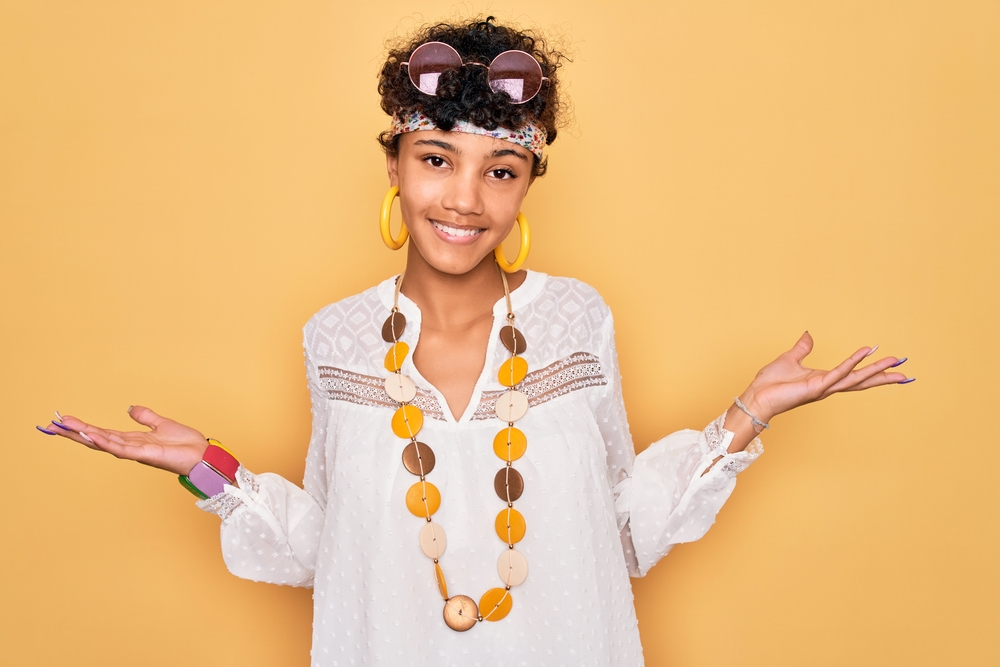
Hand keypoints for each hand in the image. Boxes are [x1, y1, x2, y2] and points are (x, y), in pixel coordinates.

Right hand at [37, 406, 207, 475]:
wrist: (202, 454)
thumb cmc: (185, 444)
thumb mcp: (162, 424)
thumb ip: (145, 417)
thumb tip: (130, 408)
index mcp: (133, 440)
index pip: (103, 432)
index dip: (83, 427)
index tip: (64, 420)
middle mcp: (130, 447)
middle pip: (97, 439)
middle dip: (76, 433)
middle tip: (53, 425)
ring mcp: (136, 452)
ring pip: (105, 443)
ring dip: (86, 435)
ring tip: (66, 428)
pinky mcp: (145, 455)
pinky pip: (122, 449)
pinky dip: (106, 442)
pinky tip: (92, 436)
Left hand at [740, 332, 910, 422]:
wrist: (757, 396)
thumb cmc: (770, 382)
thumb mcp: (790, 359)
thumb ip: (802, 348)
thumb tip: (809, 335)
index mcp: (824, 379)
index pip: (854, 375)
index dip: (872, 370)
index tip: (891, 364)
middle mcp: (828, 385)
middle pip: (862, 380)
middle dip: (883, 376)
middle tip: (906, 373)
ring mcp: (824, 387)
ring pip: (856, 377)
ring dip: (876, 369)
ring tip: (895, 362)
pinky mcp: (817, 386)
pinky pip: (839, 372)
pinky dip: (852, 362)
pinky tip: (866, 353)